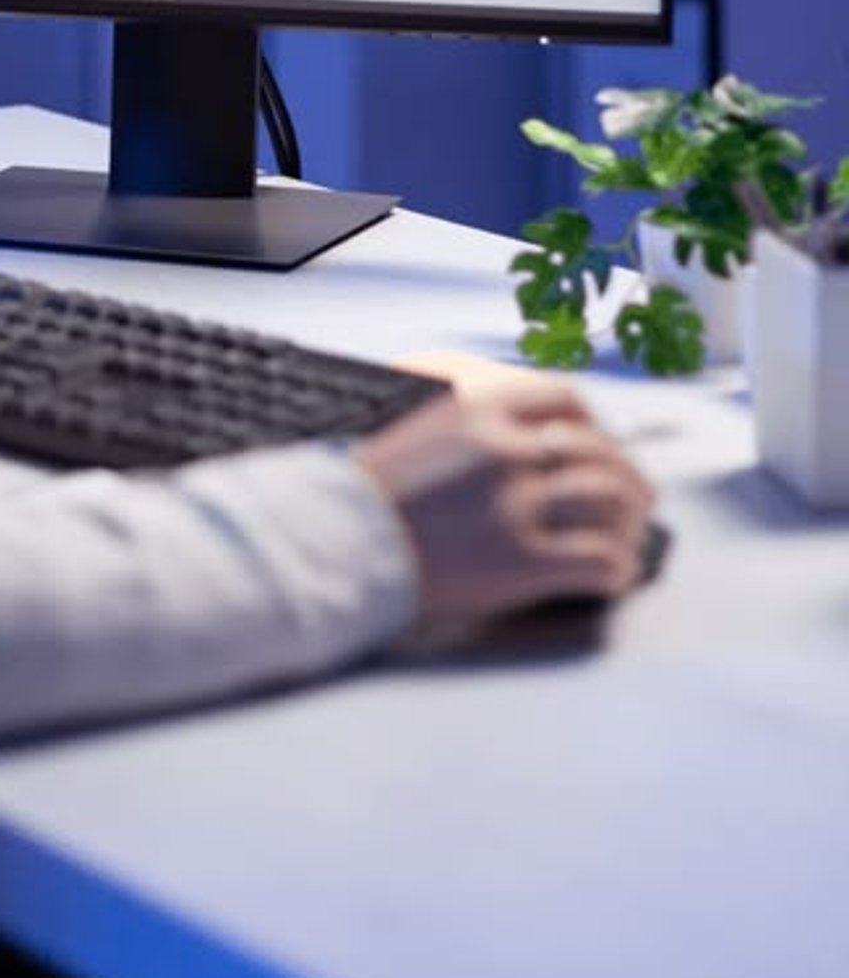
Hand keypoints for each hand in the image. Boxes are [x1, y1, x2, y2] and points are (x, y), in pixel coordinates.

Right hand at [353, 372, 654, 626]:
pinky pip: (599, 560)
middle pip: (599, 453)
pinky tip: (610, 577)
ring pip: (610, 503)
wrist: (338, 540)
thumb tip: (525, 438)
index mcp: (480, 409)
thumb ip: (476, 425)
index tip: (604, 445)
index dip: (598, 426)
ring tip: (628, 540)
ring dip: (629, 523)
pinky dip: (615, 570)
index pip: (567, 400)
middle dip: (627, 478)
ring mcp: (518, 505)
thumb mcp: (422, 430)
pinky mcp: (523, 561)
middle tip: (639, 499)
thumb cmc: (370, 494)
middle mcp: (507, 450)